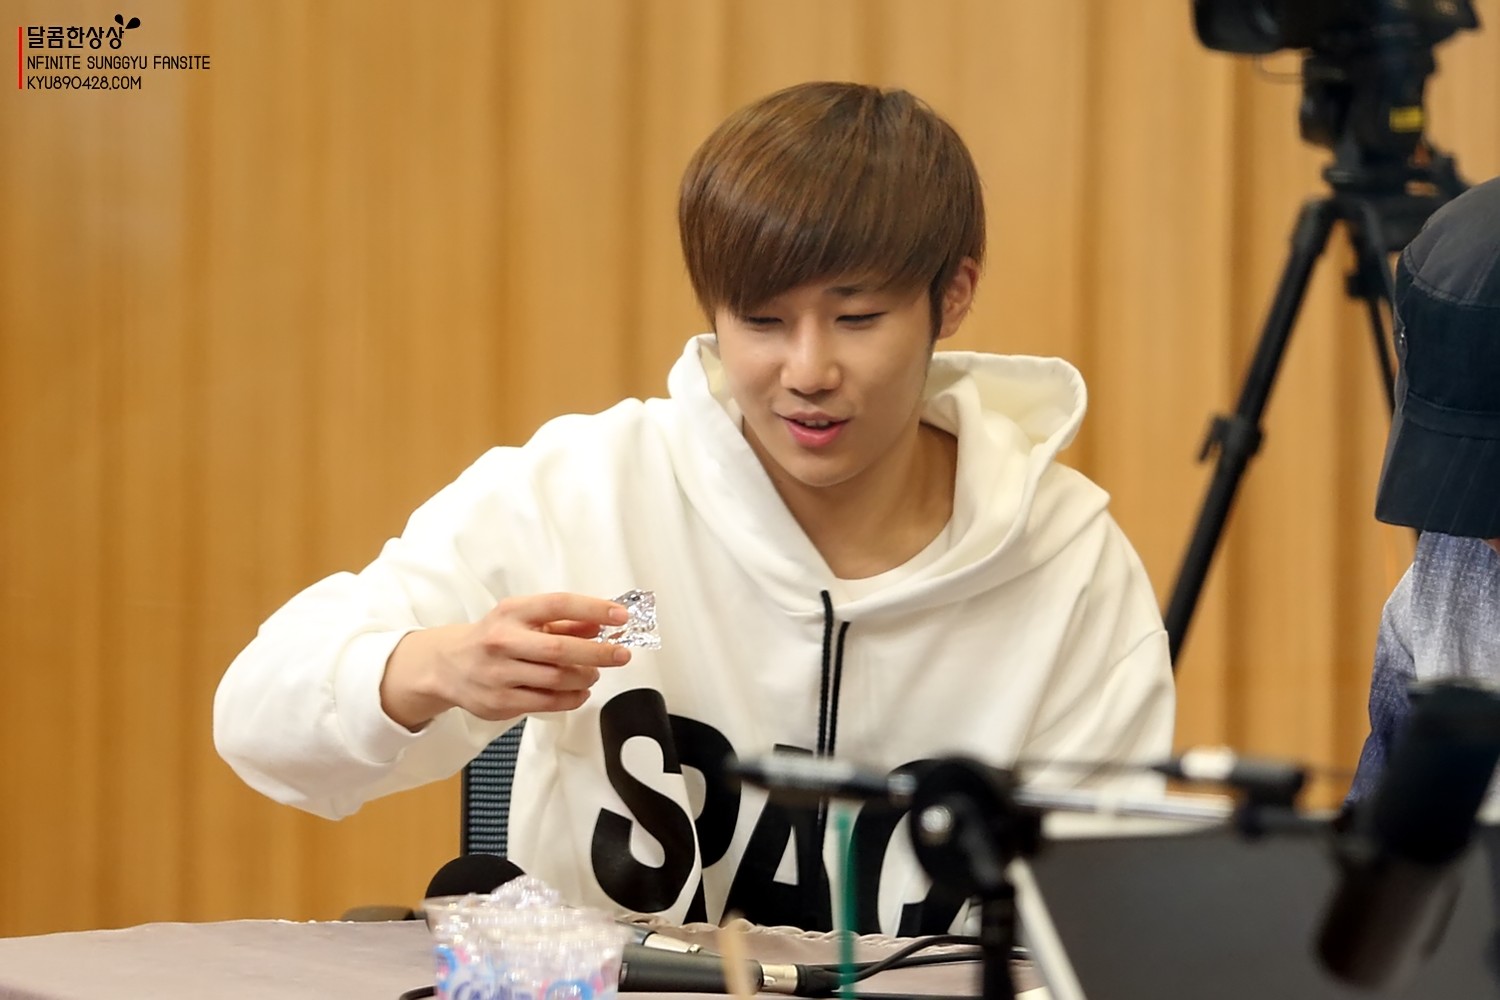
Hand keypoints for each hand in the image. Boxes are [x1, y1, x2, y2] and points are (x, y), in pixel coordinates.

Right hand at [380, 593, 631, 729]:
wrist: (446, 666)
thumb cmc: (493, 637)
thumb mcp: (522, 619)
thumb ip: (562, 622)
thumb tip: (602, 624)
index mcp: (512, 612)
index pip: (558, 604)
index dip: (593, 609)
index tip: (620, 615)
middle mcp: (503, 640)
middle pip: (560, 649)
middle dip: (598, 652)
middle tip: (621, 655)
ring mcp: (499, 674)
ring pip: (556, 679)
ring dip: (585, 677)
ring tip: (593, 673)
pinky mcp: (499, 702)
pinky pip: (547, 702)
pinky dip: (572, 698)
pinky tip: (580, 691)